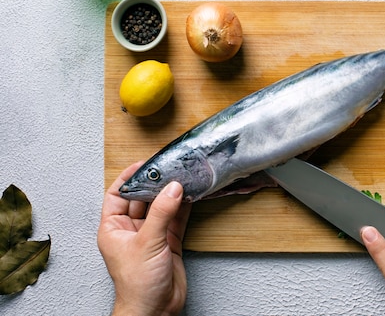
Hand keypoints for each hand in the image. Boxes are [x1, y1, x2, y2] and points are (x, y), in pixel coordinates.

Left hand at [98, 162, 191, 315]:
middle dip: (156, 184)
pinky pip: (176, 219)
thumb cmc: (137, 285)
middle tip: (169, 168)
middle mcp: (131, 229)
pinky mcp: (168, 242)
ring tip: (183, 178)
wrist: (154, 310)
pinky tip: (191, 196)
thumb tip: (173, 189)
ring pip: (161, 207)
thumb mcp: (147, 242)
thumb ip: (161, 213)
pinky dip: (184, 207)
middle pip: (143, 198)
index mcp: (113, 228)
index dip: (130, 177)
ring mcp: (151, 235)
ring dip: (172, 194)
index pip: (118, 194)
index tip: (144, 164)